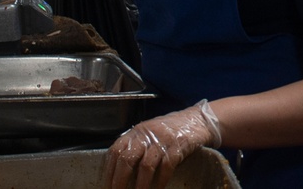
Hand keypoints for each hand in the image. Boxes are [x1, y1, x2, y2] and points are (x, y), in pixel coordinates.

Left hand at [103, 100, 221, 188]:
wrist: (196, 120)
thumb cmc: (169, 129)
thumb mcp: (148, 133)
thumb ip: (135, 146)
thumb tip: (119, 168)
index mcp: (135, 132)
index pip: (115, 150)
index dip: (109, 170)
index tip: (106, 185)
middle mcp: (146, 135)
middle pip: (127, 158)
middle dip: (120, 180)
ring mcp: (161, 140)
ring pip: (146, 165)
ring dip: (140, 185)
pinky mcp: (177, 147)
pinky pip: (166, 166)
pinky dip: (161, 181)